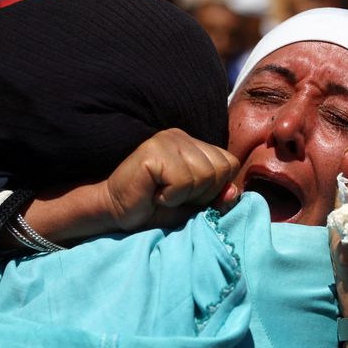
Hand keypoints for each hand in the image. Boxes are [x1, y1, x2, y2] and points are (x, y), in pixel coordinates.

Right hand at [102, 128, 239, 230]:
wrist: (113, 211)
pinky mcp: (154, 149)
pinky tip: (153, 194)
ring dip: (184, 196)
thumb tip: (234, 191)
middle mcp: (182, 136)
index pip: (229, 164)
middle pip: (220, 170)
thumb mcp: (191, 208)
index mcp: (194, 145)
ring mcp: (168, 140)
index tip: (187, 196)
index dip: (214, 189)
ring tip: (162, 194)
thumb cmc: (151, 209)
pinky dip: (171, 196)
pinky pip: (183, 180)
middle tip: (173, 197)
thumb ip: (215, 200)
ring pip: (204, 175)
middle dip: (201, 194)